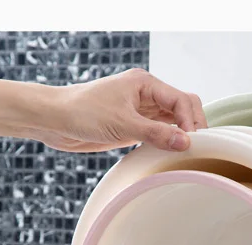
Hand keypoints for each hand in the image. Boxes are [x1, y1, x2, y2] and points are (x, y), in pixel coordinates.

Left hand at [30, 68, 207, 153]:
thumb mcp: (123, 124)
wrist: (55, 121)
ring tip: (187, 154)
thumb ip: (156, 133)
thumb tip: (185, 142)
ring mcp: (140, 111)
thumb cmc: (82, 112)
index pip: (182, 100)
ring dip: (181, 135)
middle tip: (196, 149)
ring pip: (172, 121)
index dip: (192, 121)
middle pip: (182, 108)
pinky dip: (168, 143)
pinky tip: (170, 154)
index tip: (193, 143)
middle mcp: (146, 95)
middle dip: (192, 126)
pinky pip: (159, 133)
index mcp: (145, 83)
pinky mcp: (133, 126)